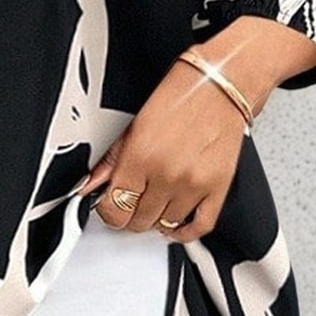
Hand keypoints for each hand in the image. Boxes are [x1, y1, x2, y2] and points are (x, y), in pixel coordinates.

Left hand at [85, 20, 315, 240]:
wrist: (224, 83)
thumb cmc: (183, 95)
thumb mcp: (135, 123)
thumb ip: (112, 160)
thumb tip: (91, 184)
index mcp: (141, 157)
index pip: (113, 208)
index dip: (107, 210)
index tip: (109, 204)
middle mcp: (166, 175)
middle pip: (137, 221)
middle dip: (129, 214)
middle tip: (131, 199)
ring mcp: (193, 185)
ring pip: (163, 225)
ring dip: (154, 218)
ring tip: (153, 202)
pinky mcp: (217, 189)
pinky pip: (198, 227)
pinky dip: (183, 231)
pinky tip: (174, 223)